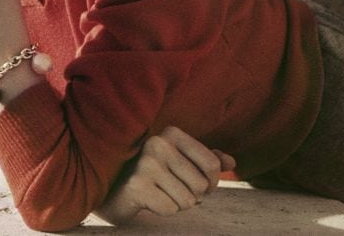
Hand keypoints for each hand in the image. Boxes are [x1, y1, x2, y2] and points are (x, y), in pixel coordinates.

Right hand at [94, 126, 235, 223]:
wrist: (113, 188)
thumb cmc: (152, 174)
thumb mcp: (179, 161)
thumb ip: (205, 159)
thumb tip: (231, 162)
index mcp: (171, 133)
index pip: (212, 164)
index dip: (210, 182)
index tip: (194, 183)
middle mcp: (158, 143)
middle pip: (201, 186)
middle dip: (192, 195)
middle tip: (171, 189)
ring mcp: (146, 163)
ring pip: (188, 201)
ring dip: (177, 203)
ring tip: (159, 193)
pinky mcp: (138, 185)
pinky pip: (171, 209)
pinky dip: (163, 210)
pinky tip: (149, 200)